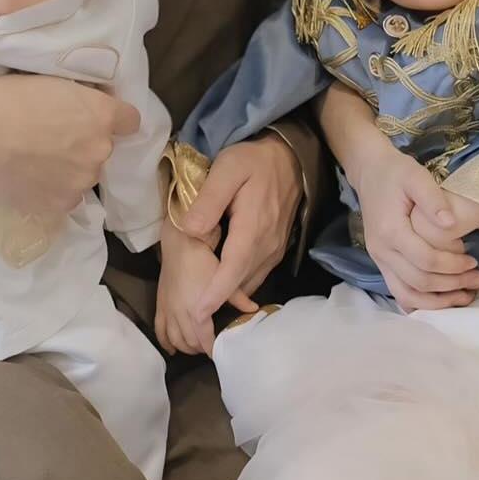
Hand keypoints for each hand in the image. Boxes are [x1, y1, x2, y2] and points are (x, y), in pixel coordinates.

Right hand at [0, 75, 141, 216]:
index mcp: (103, 115)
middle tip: (51, 140)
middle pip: (103, 149)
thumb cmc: (4, 99)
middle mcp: (101, 149)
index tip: (95, 119)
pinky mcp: (62, 206)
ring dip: (69, 170)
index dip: (113, 120)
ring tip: (34, 162)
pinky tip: (26, 180)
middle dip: (84, 145)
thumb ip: (82, 100)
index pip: (131, 121)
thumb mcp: (52, 84)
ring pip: (84, 175)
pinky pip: (65, 198)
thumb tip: (92, 107)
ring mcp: (83, 181)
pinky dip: (51, 191)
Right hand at [156, 217, 245, 356]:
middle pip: (190, 343)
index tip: (219, 353)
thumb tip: (253, 310)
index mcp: (197, 312)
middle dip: (200, 349)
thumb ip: (239, 298)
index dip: (212, 349)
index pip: (204, 340)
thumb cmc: (204, 261)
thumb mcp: (223, 279)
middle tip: (210, 347)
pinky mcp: (160, 306)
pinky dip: (165, 342)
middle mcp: (181, 315)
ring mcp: (168, 312)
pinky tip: (172, 349)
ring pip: (175, 339)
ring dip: (185, 347)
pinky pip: (160, 330)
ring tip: (196, 347)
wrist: (180, 246)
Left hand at [180, 133, 302, 319]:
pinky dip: (239, 288)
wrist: (288, 157)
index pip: (233, 269)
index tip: (197, 314)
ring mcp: (274, 249)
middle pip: (240, 283)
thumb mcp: (228, 168)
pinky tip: (223, 291)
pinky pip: (256, 275)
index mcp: (253, 227)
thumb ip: (209, 198)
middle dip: (218, 305)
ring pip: (249, 283)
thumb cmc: (253, 161)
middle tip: (191, 322)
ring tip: (203, 313)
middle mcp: (267, 244)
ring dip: (229, 299)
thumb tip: (190, 229)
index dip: (216, 294)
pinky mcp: (275, 249)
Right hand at [349, 146, 478, 312]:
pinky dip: (421, 302)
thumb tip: (452, 224)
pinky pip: (400, 291)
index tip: (474, 261)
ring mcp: (379, 259)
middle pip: (419, 281)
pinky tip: (442, 300)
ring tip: (466, 296)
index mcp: (390, 230)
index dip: (452, 265)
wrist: (370, 171)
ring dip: (438, 301)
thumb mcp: (416, 176)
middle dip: (452, 285)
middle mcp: (381, 251)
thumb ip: (433, 200)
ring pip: (407, 294)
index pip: (425, 259)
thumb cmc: (397, 172)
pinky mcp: (382, 262)